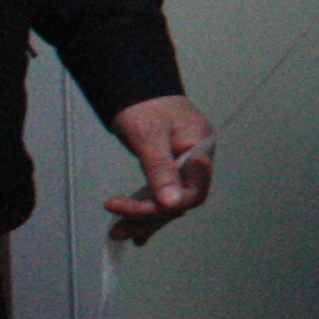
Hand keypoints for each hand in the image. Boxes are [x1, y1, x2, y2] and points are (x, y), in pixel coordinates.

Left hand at [102, 94, 216, 236]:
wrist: (134, 85)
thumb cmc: (143, 105)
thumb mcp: (149, 137)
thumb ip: (162, 170)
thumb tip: (172, 204)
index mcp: (199, 149)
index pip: (192, 191)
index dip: (166, 205)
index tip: (132, 209)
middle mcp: (195, 160)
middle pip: (179, 200)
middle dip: (148, 216)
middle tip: (118, 229)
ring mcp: (182, 164)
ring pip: (168, 200)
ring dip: (144, 217)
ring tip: (119, 232)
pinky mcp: (168, 167)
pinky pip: (161, 192)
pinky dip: (146, 207)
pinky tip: (132, 223)